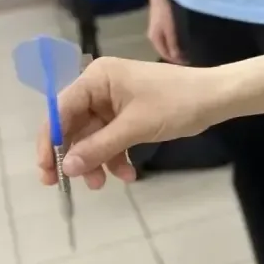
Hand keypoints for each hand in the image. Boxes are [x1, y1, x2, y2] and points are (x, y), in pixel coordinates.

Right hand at [36, 57, 221, 189]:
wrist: (217, 98)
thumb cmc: (177, 104)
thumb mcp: (135, 128)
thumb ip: (98, 147)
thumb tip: (66, 167)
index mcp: (96, 78)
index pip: (59, 110)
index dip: (51, 142)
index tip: (47, 170)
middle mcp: (100, 86)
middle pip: (74, 126)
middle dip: (75, 156)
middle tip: (67, 185)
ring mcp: (114, 101)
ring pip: (93, 136)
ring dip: (97, 160)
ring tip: (102, 184)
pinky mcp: (129, 114)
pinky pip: (112, 138)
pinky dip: (116, 156)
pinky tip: (127, 174)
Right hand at [147, 0, 184, 63]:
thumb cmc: (168, 12)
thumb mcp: (172, 31)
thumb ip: (176, 46)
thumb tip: (181, 61)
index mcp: (155, 39)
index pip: (166, 55)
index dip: (177, 61)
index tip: (190, 65)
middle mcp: (154, 35)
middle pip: (166, 49)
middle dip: (176, 56)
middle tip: (191, 59)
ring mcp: (157, 26)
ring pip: (167, 42)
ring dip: (177, 48)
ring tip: (189, 51)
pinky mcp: (163, 19)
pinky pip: (170, 35)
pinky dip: (177, 40)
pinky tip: (184, 38)